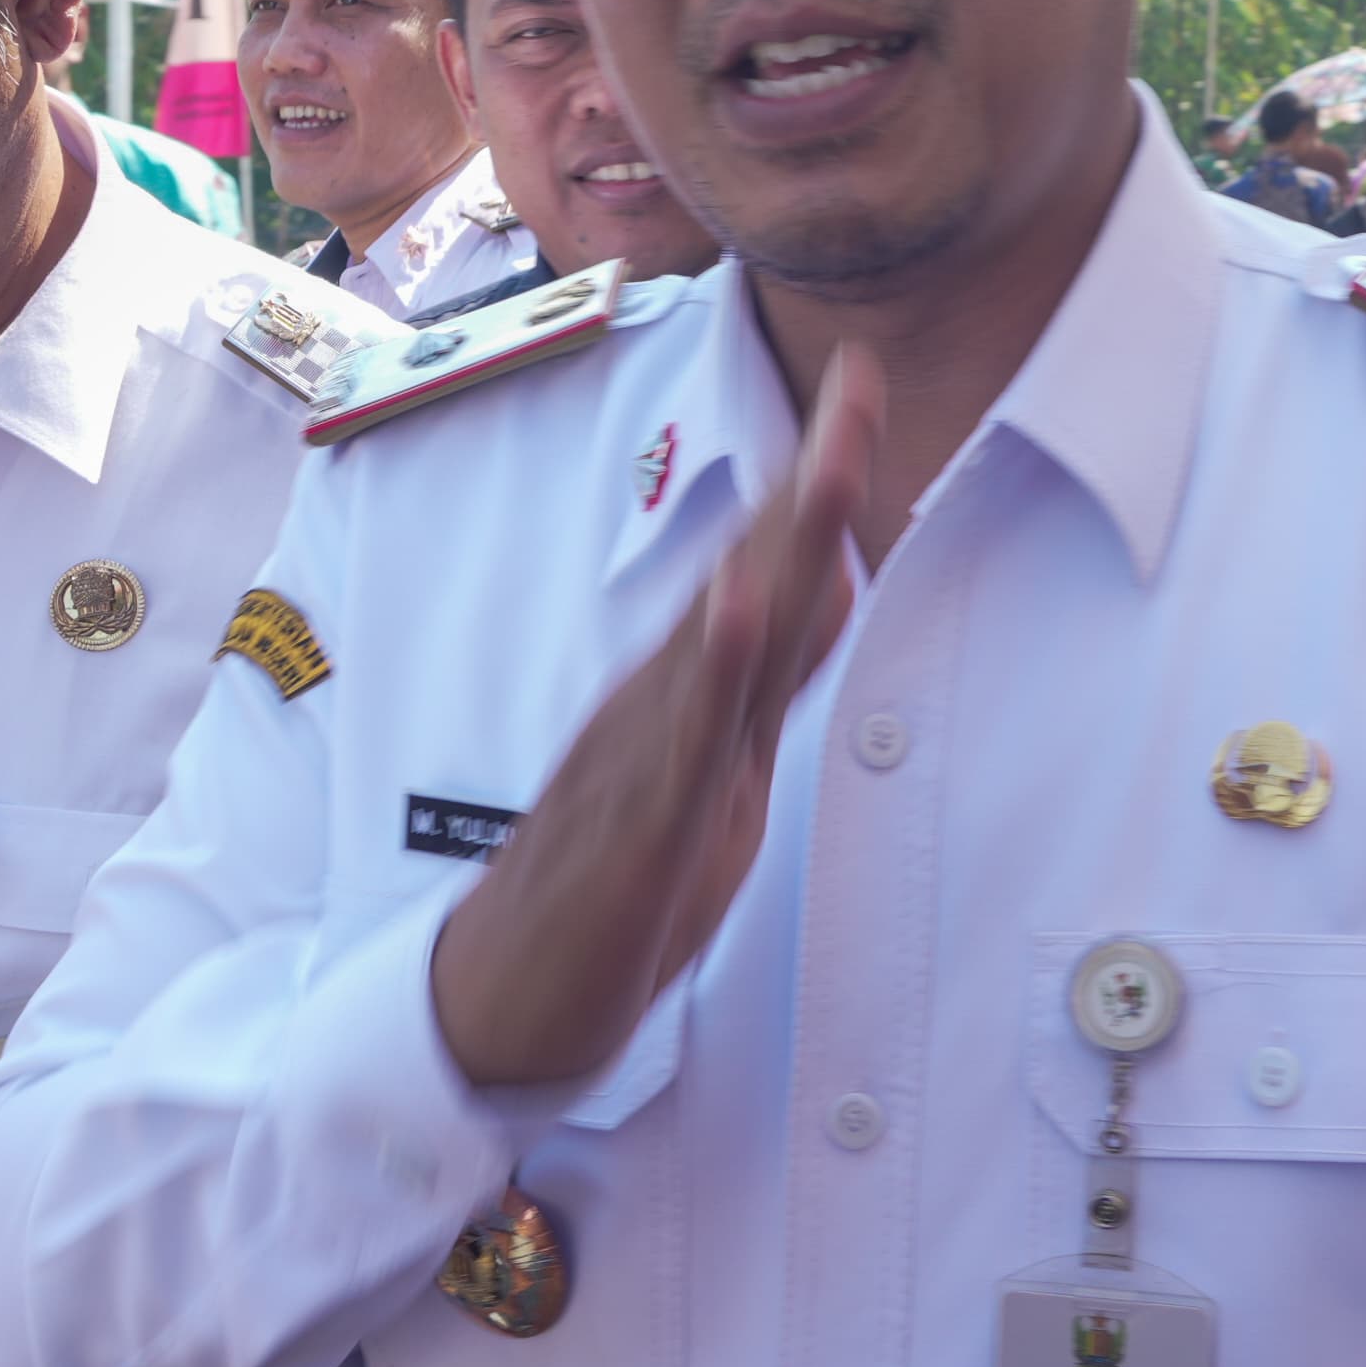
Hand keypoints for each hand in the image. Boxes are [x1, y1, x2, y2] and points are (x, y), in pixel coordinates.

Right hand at [431, 350, 880, 1086]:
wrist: (503, 994)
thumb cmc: (616, 882)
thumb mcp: (719, 772)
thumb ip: (767, 679)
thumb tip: (826, 585)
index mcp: (696, 688)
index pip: (772, 564)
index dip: (823, 476)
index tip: (862, 378)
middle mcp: (673, 697)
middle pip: (759, 570)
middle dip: (818, 473)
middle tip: (862, 372)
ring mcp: (653, 752)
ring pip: (730, 632)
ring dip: (781, 541)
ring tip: (830, 455)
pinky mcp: (642, 824)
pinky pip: (683, 738)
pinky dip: (714, 667)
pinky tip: (738, 601)